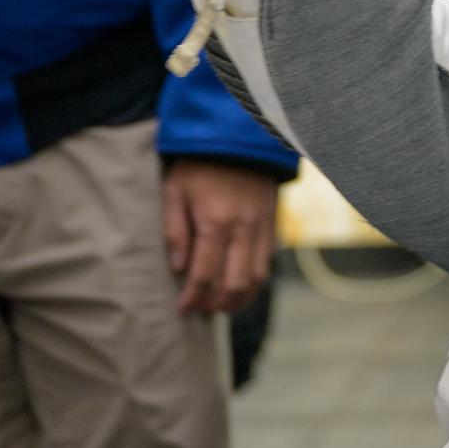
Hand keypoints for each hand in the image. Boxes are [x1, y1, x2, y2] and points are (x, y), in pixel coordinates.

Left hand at [162, 161, 278, 315]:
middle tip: (201, 311)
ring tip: (222, 307)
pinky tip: (241, 288)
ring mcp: (263, 227)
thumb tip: (178, 268)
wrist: (239, 136)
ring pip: (256, 278)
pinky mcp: (273, 224)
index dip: (193, 297)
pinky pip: (268, 262)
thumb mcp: (175, 190)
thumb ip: (174, 230)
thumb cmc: (199, 163)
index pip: (204, 273)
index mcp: (215, 221)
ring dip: (239, 299)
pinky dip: (255, 282)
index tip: (182, 309)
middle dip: (216, 304)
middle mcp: (244, 228)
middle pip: (234, 283)